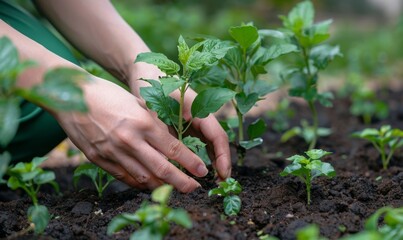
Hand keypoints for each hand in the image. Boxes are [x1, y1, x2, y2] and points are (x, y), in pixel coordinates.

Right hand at [53, 77, 208, 192]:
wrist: (72, 96)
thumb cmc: (108, 95)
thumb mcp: (137, 103)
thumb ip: (153, 124)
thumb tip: (171, 142)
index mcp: (143, 122)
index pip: (173, 149)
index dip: (190, 163)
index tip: (202, 171)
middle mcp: (130, 140)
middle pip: (162, 169)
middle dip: (182, 182)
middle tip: (194, 188)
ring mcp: (113, 152)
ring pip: (143, 178)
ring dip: (161, 186)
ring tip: (173, 188)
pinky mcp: (99, 159)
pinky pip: (124, 177)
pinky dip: (139, 183)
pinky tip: (148, 184)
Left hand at [129, 63, 231, 181]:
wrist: (145, 74)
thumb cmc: (150, 88)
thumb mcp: (157, 110)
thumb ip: (167, 132)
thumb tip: (173, 161)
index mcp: (199, 108)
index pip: (217, 135)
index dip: (222, 156)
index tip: (223, 174)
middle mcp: (201, 114)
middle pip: (217, 141)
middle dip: (221, 162)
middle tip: (221, 182)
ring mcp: (196, 118)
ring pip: (210, 142)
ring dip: (214, 160)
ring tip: (214, 180)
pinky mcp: (188, 123)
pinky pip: (200, 141)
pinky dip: (203, 155)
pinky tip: (200, 169)